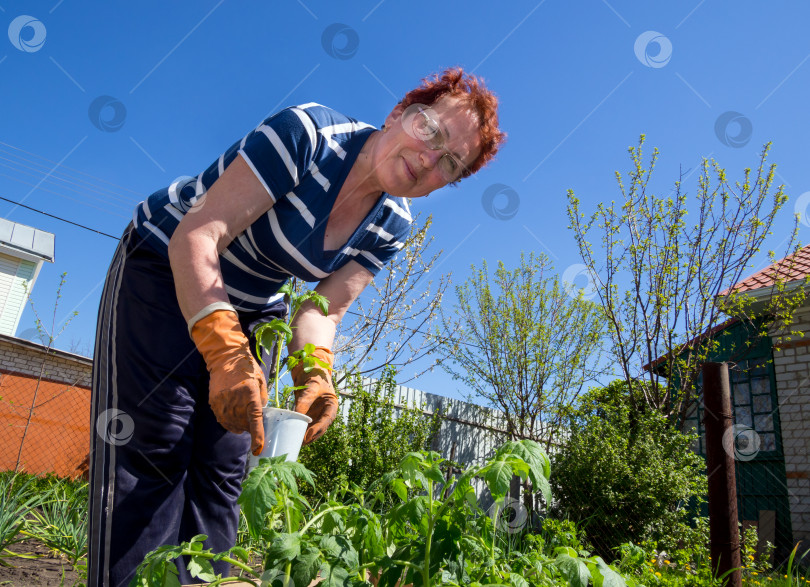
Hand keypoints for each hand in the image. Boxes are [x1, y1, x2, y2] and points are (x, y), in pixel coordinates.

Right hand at [190, 309, 267, 454]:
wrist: (225, 358)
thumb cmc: (247, 368)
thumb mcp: (261, 381)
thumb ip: (262, 399)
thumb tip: (262, 415)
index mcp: (250, 394)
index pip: (255, 421)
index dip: (257, 437)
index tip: (258, 449)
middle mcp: (235, 401)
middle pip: (244, 425)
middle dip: (251, 427)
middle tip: (254, 418)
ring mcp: (222, 403)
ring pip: (233, 425)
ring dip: (240, 425)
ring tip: (243, 414)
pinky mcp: (214, 404)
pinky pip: (223, 420)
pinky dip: (230, 421)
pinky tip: (234, 413)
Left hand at [291, 347, 336, 444]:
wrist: (308, 370)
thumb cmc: (315, 376)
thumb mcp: (312, 386)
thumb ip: (305, 399)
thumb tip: (296, 414)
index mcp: (331, 405)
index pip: (327, 420)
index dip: (318, 429)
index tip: (308, 435)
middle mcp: (325, 412)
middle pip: (320, 428)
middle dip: (311, 436)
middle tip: (300, 442)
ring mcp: (317, 414)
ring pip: (312, 428)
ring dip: (305, 435)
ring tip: (295, 442)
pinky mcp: (308, 414)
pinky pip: (304, 424)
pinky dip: (299, 430)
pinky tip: (292, 435)